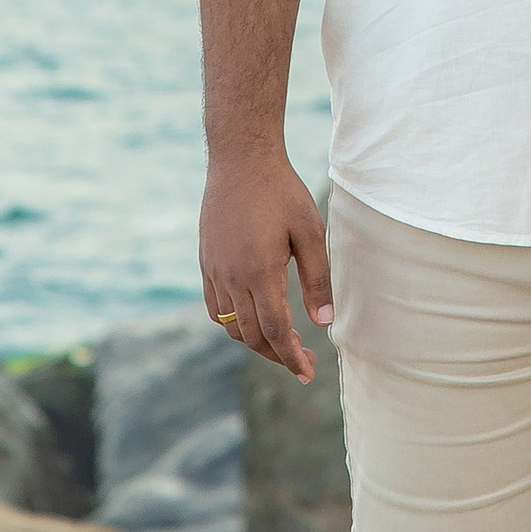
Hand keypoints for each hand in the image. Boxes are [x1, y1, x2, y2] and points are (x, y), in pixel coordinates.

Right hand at [198, 149, 332, 379]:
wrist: (240, 159)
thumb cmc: (281, 191)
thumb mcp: (310, 231)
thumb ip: (317, 278)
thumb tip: (324, 323)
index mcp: (260, 272)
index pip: (275, 331)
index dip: (292, 357)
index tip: (307, 372)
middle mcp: (232, 277)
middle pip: (251, 335)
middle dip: (277, 355)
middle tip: (303, 361)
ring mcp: (214, 270)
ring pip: (230, 325)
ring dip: (255, 341)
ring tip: (282, 342)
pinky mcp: (206, 261)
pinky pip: (214, 306)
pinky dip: (233, 322)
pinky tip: (253, 318)